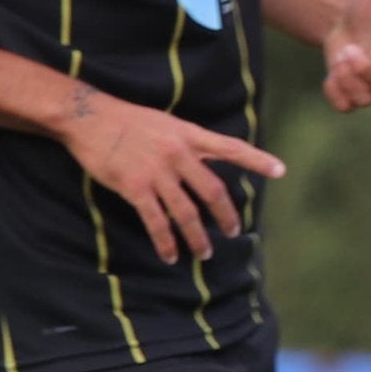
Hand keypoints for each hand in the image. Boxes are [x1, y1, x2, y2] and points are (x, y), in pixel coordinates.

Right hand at [59, 86, 282, 263]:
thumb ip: (190, 142)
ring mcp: (158, 172)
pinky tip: (171, 255)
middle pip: (213, 191)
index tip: (281, 171)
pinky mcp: (135, 187)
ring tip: (205, 253)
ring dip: (198, 237)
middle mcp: (179, 153)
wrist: (89, 116)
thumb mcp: (167, 123)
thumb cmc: (129, 120)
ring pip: (187, 212)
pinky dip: (166, 242)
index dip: (257, 160)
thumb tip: (209, 160)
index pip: (231, 148)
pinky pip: (156, 221)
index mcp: (189, 135)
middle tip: (233, 232)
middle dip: (225, 216)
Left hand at [324, 0, 370, 111]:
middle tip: (346, 50)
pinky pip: (345, 107)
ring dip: (346, 81)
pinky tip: (330, 75)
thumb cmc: (366, 7)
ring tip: (338, 58)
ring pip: (364, 100)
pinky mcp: (351, 93)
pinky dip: (335, 94)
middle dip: (362, 70)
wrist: (347, 24)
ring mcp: (370, 86)